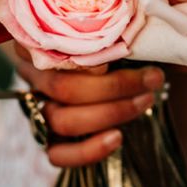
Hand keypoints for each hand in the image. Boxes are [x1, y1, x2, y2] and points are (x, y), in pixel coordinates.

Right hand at [14, 45, 164, 167]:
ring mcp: (37, 109)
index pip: (54, 49)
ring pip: (62, 120)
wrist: (102, 72)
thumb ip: (113, 35)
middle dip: (113, 87)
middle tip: (152, 78)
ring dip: (110, 114)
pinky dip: (89, 150)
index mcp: (40, 43)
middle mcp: (34, 75)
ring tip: (145, 101)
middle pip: (62, 87)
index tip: (128, 49)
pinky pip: (57, 155)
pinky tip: (117, 137)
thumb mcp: (106, 32)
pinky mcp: (47, 140)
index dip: (89, 53)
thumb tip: (138, 40)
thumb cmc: (108, 43)